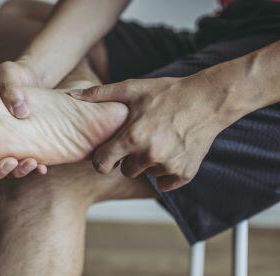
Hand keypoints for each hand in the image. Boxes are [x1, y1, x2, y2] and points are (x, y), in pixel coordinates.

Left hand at [70, 74, 235, 190]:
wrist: (208, 100)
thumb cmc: (167, 92)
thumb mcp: (133, 88)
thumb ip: (100, 95)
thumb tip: (71, 96)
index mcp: (131, 138)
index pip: (102, 164)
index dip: (103, 158)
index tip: (110, 151)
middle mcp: (148, 156)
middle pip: (125, 170)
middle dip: (129, 158)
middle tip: (141, 139)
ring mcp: (167, 166)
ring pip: (146, 174)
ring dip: (149, 163)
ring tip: (159, 141)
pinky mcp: (184, 173)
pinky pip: (164, 183)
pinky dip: (166, 172)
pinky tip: (171, 151)